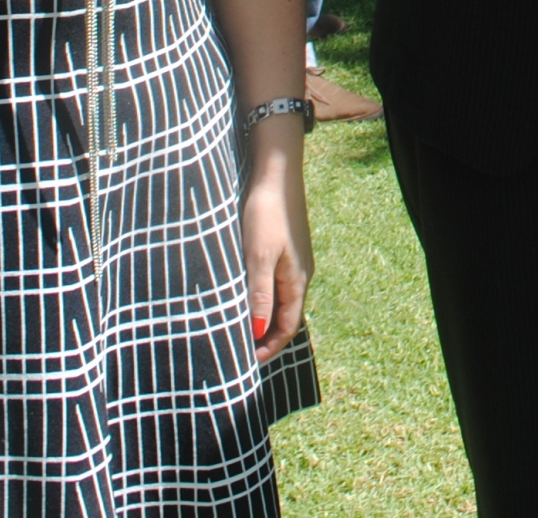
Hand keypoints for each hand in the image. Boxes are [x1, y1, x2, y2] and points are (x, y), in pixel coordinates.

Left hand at [241, 132, 312, 361]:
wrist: (276, 174)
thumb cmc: (267, 215)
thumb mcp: (259, 256)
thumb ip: (260, 295)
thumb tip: (258, 333)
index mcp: (297, 281)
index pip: (287, 327)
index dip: (269, 348)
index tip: (246, 363)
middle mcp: (299, 275)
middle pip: (285, 316)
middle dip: (265, 337)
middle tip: (239, 352)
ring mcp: (293, 261)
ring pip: (279, 300)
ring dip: (262, 317)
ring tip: (238, 328)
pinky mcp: (284, 249)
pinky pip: (275, 283)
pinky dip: (261, 298)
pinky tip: (244, 295)